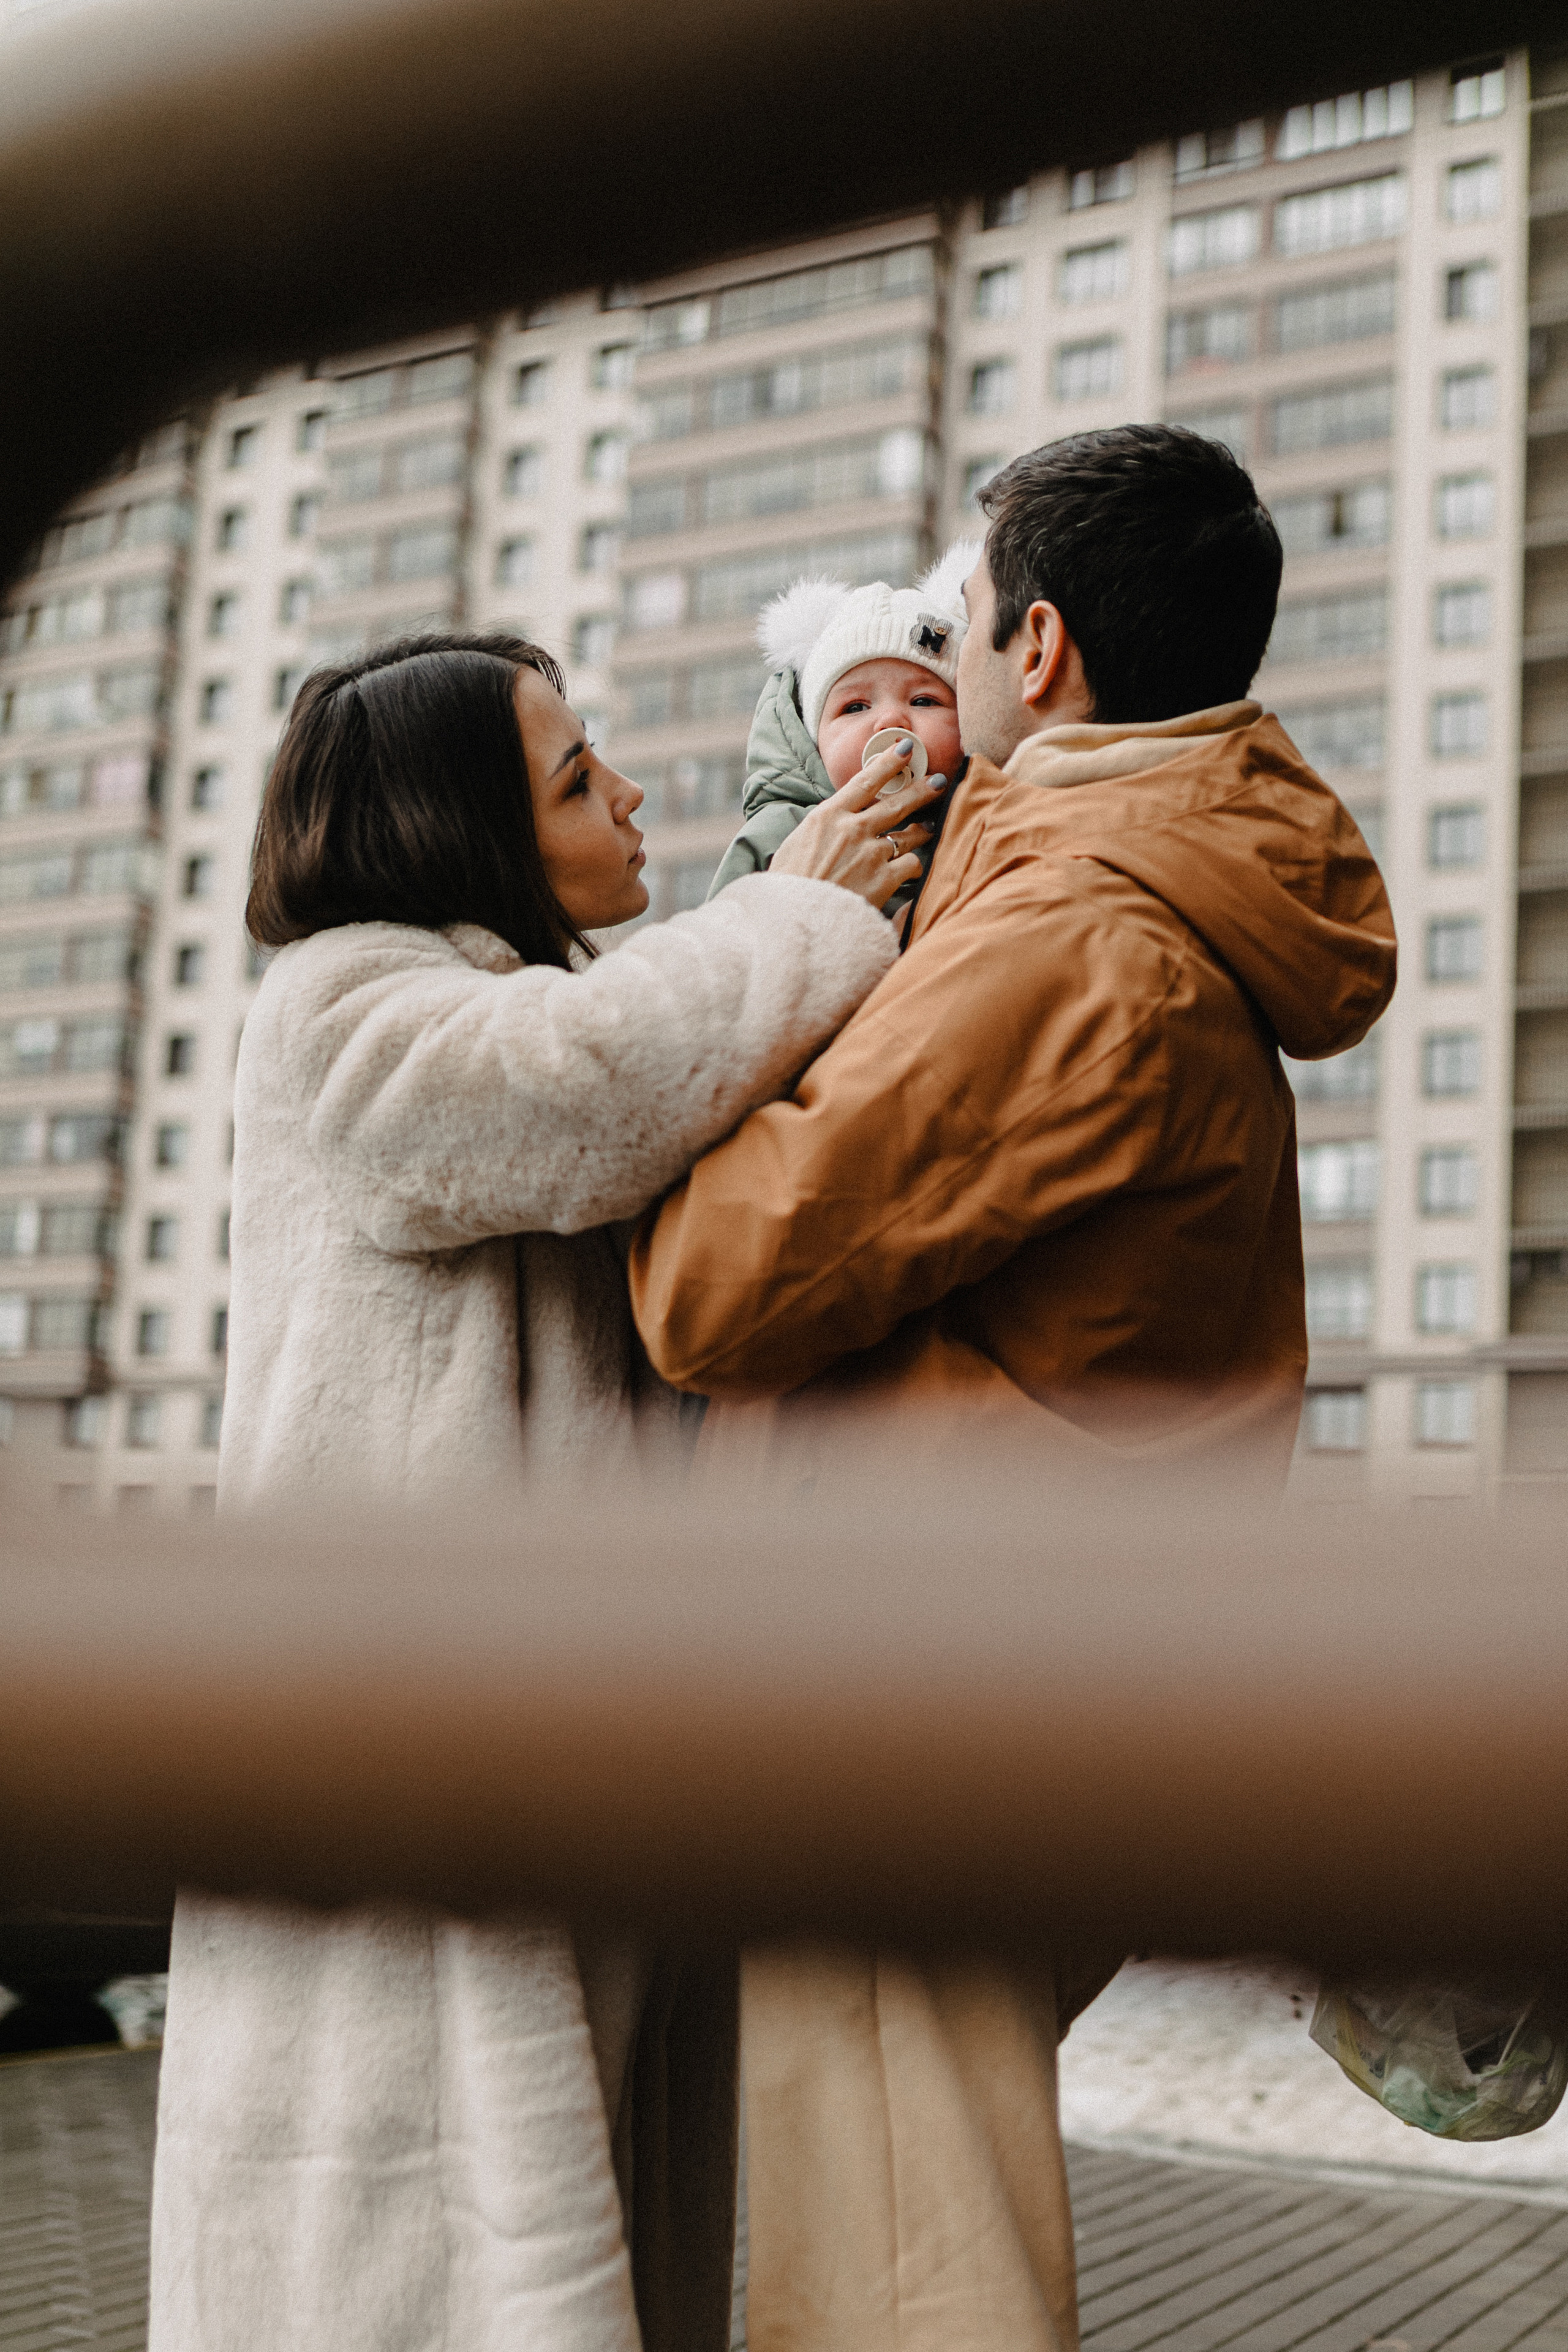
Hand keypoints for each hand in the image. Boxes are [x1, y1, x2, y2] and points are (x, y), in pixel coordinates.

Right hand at [769, 738, 945, 910]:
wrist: (792, 919)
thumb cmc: (789, 885)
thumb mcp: (796, 844)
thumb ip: (822, 829)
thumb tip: (833, 824)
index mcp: (828, 816)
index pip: (864, 781)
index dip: (888, 762)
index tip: (904, 749)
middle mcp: (853, 829)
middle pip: (896, 802)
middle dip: (921, 789)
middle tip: (938, 781)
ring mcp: (871, 854)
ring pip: (910, 834)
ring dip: (923, 830)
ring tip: (930, 828)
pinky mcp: (884, 879)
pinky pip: (911, 864)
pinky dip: (913, 866)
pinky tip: (912, 870)